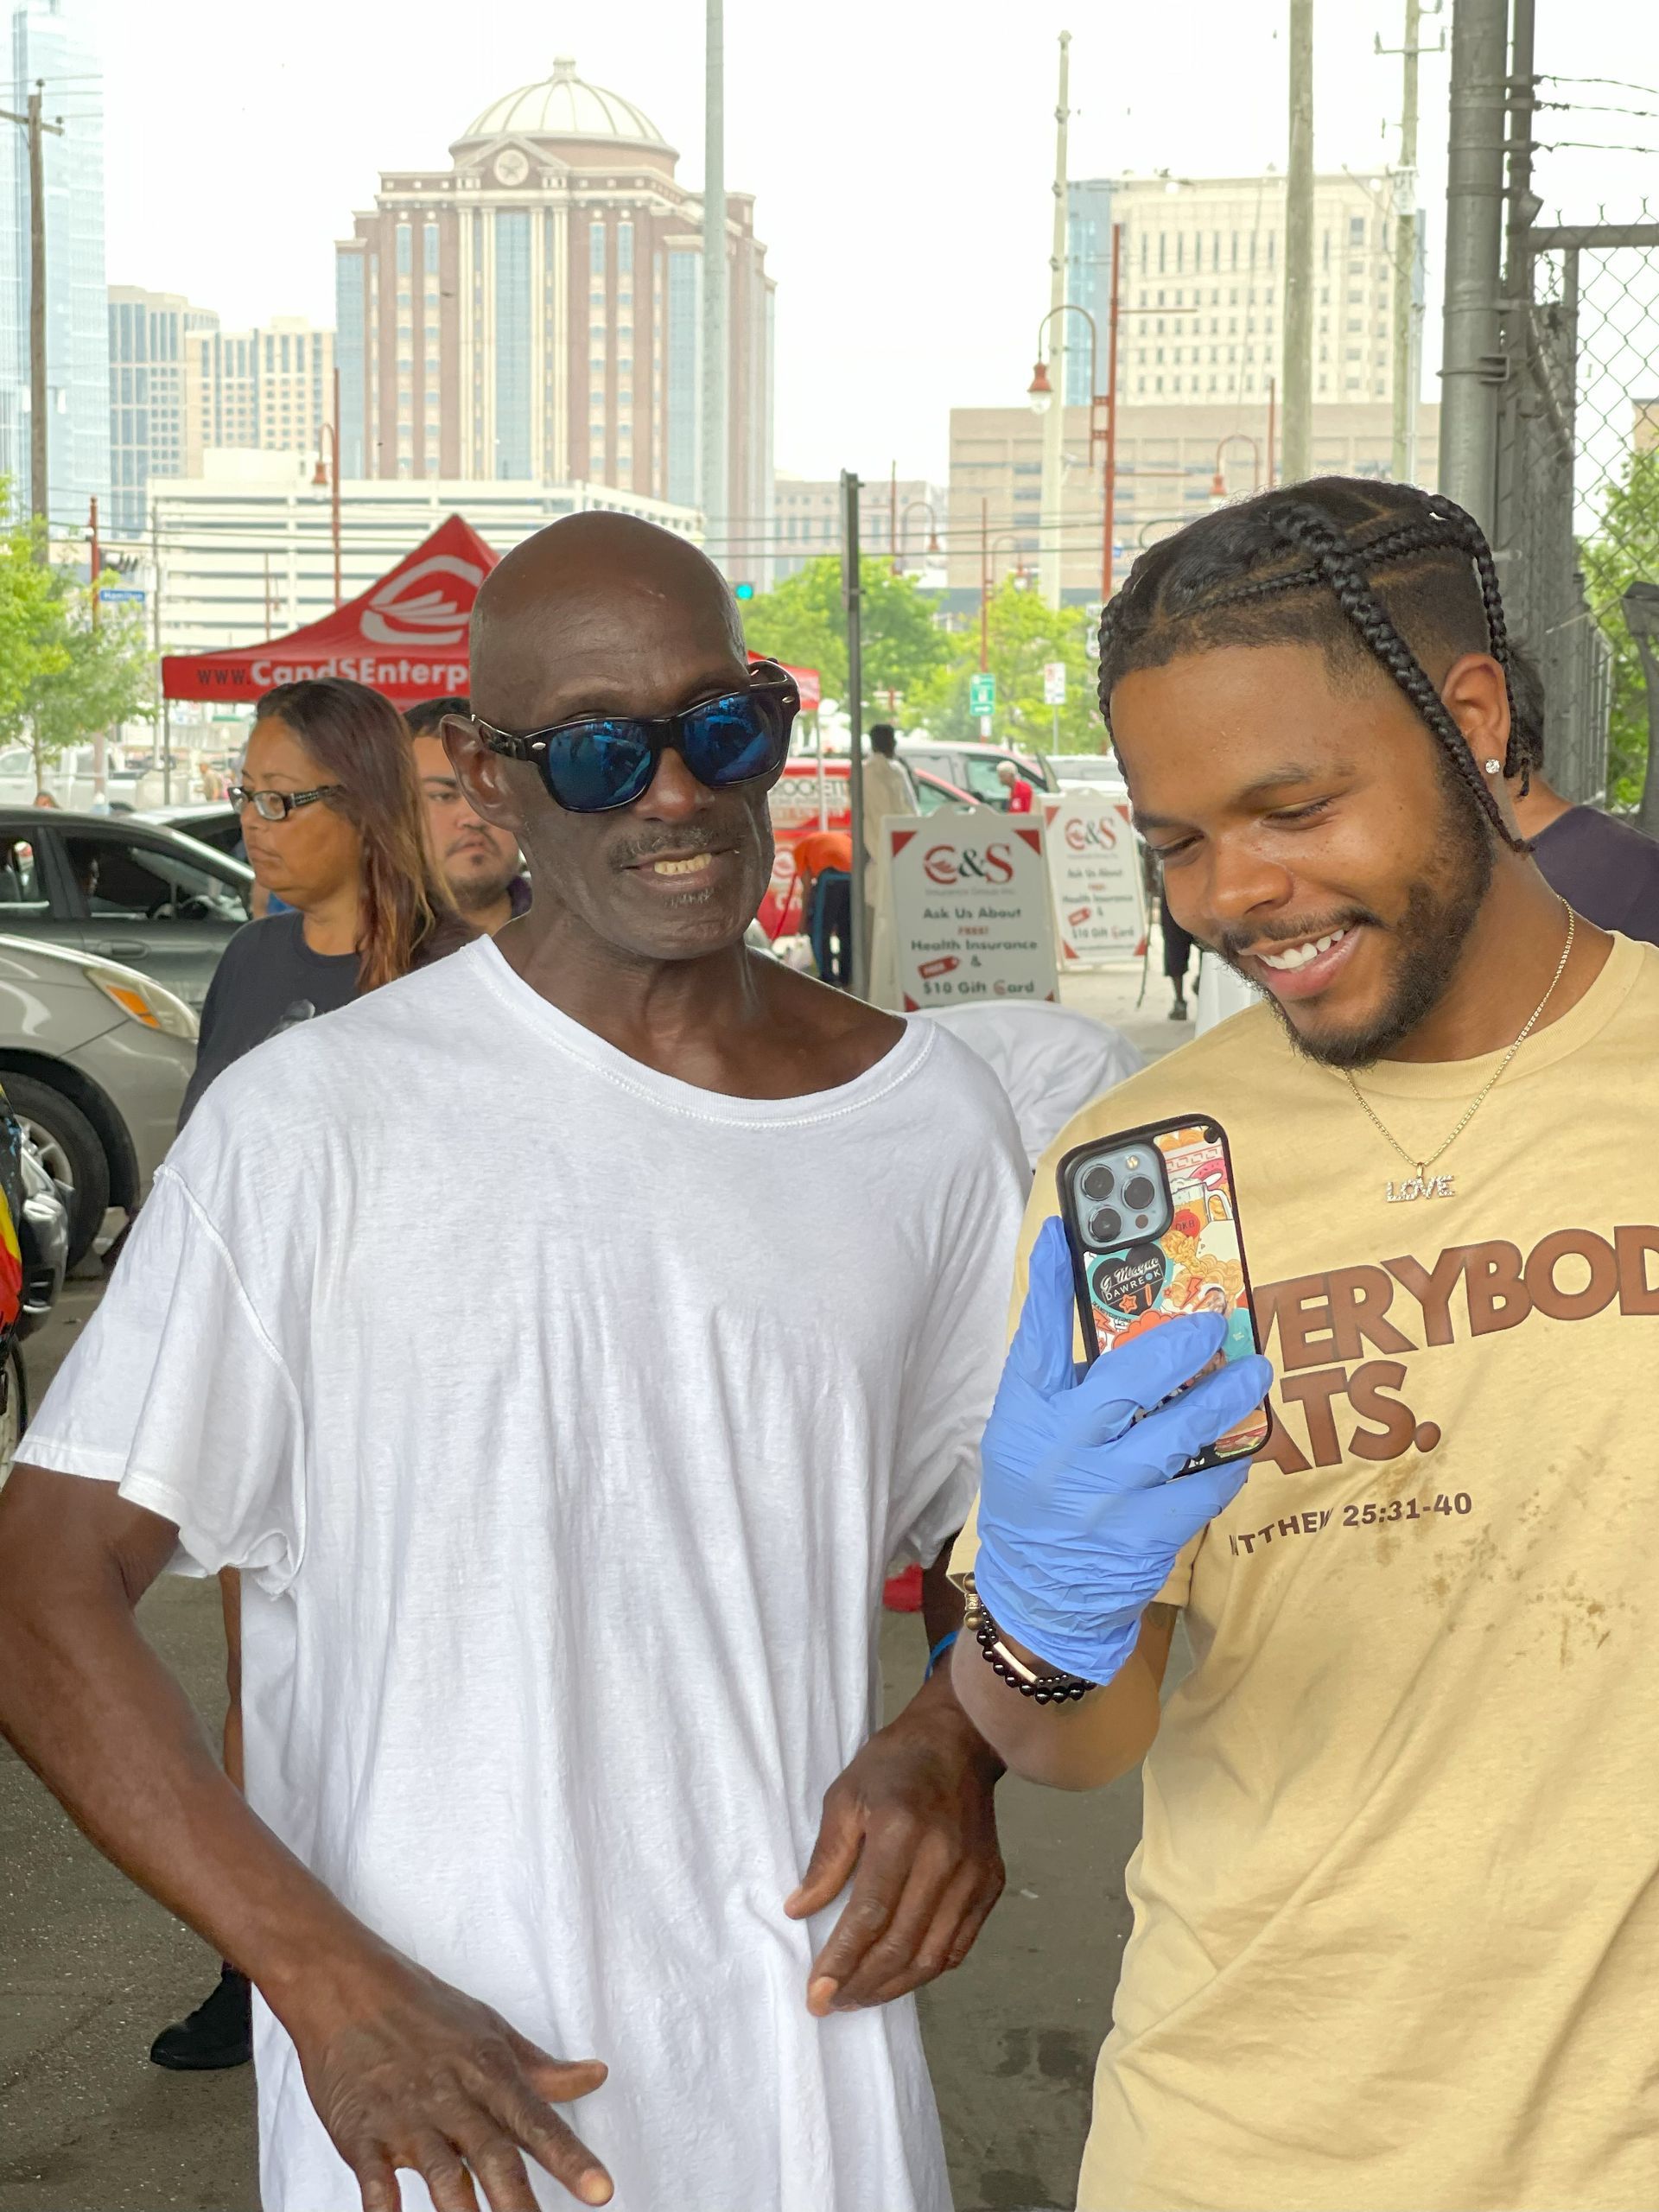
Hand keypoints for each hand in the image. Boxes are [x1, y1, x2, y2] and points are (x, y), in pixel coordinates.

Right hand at [283, 1950, 612, 2210]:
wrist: (347, 1985)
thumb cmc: (425, 2011)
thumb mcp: (490, 2032)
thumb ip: (541, 2069)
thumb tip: (596, 2075)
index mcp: (490, 2074)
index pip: (539, 2122)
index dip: (572, 2159)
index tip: (602, 2192)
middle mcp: (454, 2098)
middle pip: (494, 2155)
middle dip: (519, 2201)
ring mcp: (407, 2117)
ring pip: (442, 2171)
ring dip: (461, 2210)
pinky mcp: (361, 2132)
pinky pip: (374, 2176)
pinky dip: (384, 2204)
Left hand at [784, 1687, 1003, 2017]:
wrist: (958, 1742)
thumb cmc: (893, 1766)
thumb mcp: (845, 1796)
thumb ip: (826, 1857)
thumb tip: (800, 1910)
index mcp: (902, 1831)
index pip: (870, 1914)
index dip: (841, 1959)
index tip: (816, 1991)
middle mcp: (943, 1858)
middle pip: (901, 1944)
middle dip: (862, 1984)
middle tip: (830, 2003)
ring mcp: (973, 1875)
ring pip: (932, 1955)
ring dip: (892, 1986)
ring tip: (859, 1997)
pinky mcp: (990, 1884)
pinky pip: (958, 1945)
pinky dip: (927, 1969)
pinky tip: (899, 1976)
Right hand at [975, 1215, 1273, 1685]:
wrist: (1042, 1601)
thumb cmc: (1036, 1502)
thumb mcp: (1026, 1438)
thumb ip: (1063, 1386)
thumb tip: (1116, 1319)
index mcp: (1024, 1421)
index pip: (1034, 1338)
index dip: (1050, 1281)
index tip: (1065, 1229)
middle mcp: (1062, 1453)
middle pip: (1129, 1377)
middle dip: (1181, 1341)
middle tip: (1215, 1321)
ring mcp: (1107, 1497)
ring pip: (1183, 1430)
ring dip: (1228, 1394)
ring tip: (1256, 1369)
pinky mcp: (1147, 1535)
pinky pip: (1204, 1487)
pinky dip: (1229, 1462)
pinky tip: (1242, 1444)